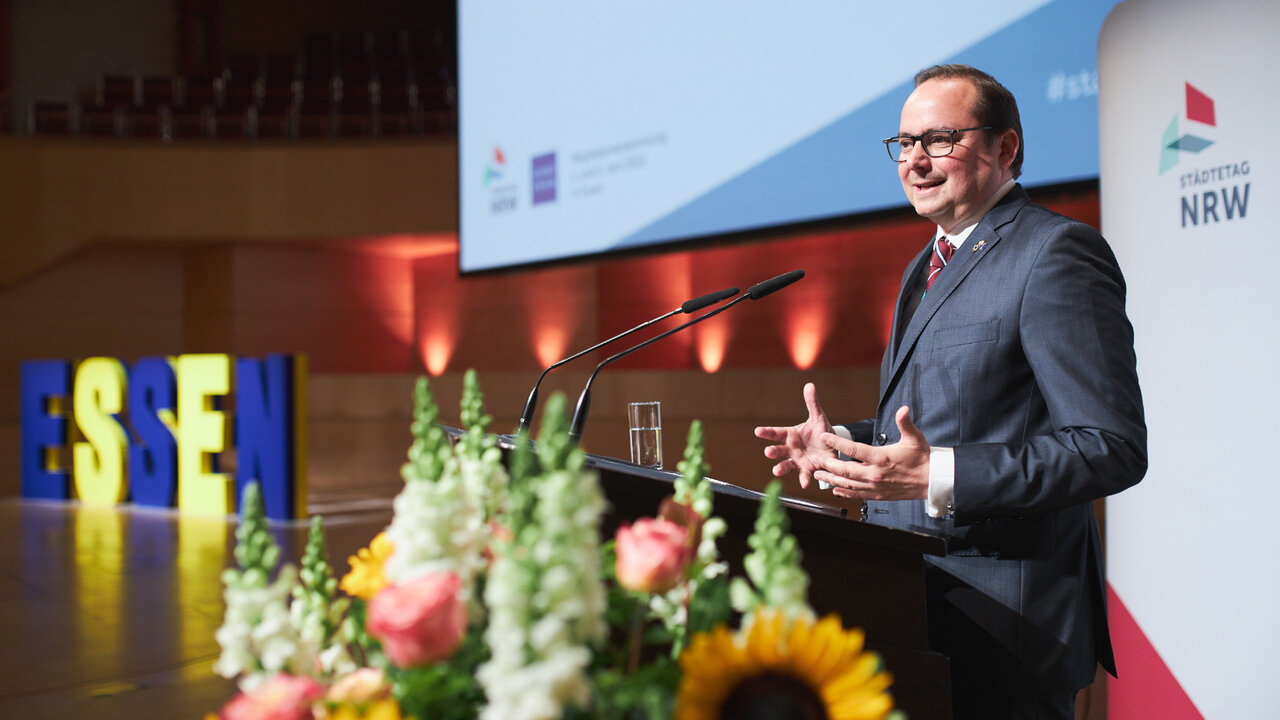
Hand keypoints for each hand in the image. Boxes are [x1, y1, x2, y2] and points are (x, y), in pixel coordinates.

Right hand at [754, 382, 834, 488]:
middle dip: (773, 451)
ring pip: (786, 465)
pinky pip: (804, 475)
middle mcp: (790, 449)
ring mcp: (797, 460)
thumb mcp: (818, 417)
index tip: (757, 431)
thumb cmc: (821, 431)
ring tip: (776, 471)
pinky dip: (804, 480)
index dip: (766, 432)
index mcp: (790, 435)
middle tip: (768, 452)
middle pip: (778, 450)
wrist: (831, 446)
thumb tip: (809, 385)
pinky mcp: (808, 469)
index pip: (775, 433)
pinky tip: (804, 484)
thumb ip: (812, 403)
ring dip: (780, 468)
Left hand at [813, 406, 930, 500]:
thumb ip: (905, 423)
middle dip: (829, 466)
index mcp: (881, 457)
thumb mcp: (914, 437)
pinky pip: (857, 495)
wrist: (931, 480)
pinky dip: (844, 493)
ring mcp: (875, 486)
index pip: (853, 449)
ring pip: (848, 484)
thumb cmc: (922, 458)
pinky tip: (836, 490)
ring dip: (832, 480)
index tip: (825, 437)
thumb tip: (903, 409)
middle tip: (817, 461)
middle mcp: (875, 474)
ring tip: (819, 475)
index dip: (837, 443)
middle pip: (845, 470)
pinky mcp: (878, 495)